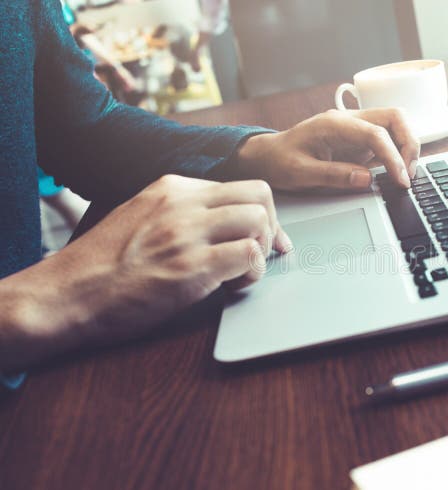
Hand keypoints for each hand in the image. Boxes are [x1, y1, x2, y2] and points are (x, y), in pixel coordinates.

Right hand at [0, 175, 290, 369]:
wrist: (67, 294)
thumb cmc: (101, 266)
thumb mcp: (140, 217)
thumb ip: (179, 212)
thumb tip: (222, 223)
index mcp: (171, 187)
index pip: (240, 185)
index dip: (260, 213)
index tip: (265, 235)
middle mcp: (182, 202)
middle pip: (259, 194)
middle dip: (270, 224)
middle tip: (266, 251)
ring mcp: (187, 232)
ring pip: (259, 220)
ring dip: (262, 249)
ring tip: (243, 272)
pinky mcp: (192, 266)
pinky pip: (249, 256)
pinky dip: (252, 274)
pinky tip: (234, 286)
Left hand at [236, 108, 420, 190]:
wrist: (267, 155)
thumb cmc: (279, 161)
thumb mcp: (300, 173)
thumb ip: (334, 175)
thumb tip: (367, 179)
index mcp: (335, 124)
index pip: (376, 133)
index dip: (393, 157)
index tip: (400, 180)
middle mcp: (349, 120)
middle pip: (395, 117)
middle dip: (409, 144)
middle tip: (408, 175)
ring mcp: (355, 128)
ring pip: (395, 125)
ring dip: (406, 146)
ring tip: (404, 175)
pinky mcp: (358, 140)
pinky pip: (386, 139)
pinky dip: (397, 153)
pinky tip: (394, 173)